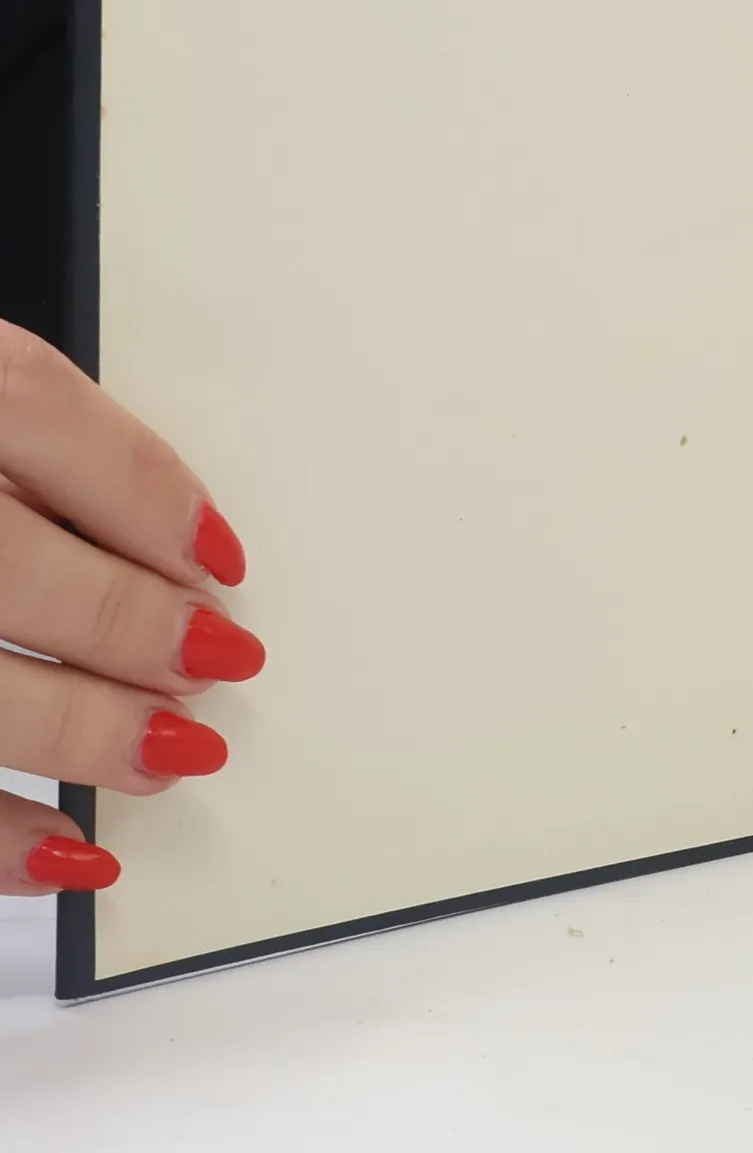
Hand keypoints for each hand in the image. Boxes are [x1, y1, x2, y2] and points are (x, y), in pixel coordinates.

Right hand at [0, 325, 260, 893]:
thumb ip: (22, 441)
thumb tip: (169, 537)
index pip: (40, 413)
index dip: (152, 495)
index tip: (219, 559)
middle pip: (16, 570)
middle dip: (133, 627)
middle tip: (215, 661)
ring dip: (77, 734)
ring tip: (165, 754)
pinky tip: (62, 851)